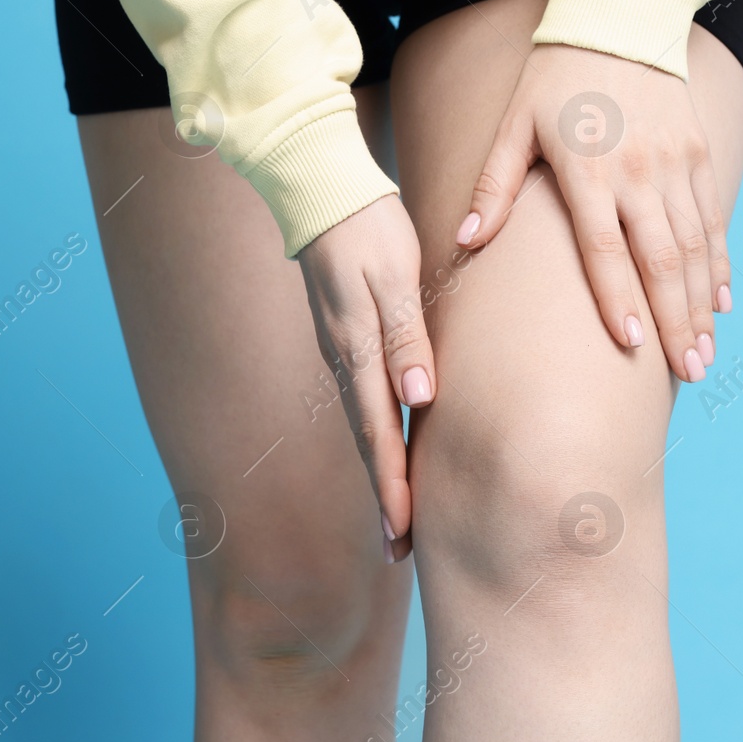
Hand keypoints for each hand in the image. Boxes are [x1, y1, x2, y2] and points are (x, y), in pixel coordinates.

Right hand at [297, 193, 434, 561]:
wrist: (322, 188)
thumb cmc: (367, 228)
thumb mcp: (393, 278)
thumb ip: (406, 338)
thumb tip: (420, 400)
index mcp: (359, 351)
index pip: (379, 435)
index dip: (393, 487)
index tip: (403, 534)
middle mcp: (347, 361)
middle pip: (370, 443)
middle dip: (386, 499)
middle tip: (399, 553)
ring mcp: (344, 352)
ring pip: (367, 426)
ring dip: (383, 475)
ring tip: (399, 518)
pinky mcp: (350, 339)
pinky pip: (366, 400)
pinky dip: (380, 438)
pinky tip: (391, 449)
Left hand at [457, 43, 730, 381]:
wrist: (620, 16)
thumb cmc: (554, 76)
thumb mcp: (513, 125)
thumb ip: (493, 187)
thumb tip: (466, 243)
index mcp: (588, 171)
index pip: (605, 248)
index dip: (619, 298)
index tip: (632, 344)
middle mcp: (639, 172)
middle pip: (662, 260)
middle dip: (677, 321)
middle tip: (689, 371)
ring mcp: (676, 163)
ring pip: (696, 246)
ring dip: (703, 305)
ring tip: (705, 354)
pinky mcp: (698, 153)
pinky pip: (713, 219)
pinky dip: (720, 264)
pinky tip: (723, 303)